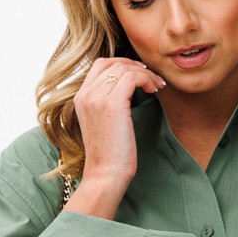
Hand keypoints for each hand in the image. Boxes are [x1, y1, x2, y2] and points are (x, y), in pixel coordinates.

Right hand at [71, 56, 166, 196]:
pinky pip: (132, 77)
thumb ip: (106, 103)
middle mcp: (85, 94)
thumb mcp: (102, 123)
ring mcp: (96, 97)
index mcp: (80, 98)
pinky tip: (154, 90)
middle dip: (134, 65)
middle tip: (150, 76)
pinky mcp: (112, 103)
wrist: (105, 174)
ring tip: (157, 86)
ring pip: (124, 69)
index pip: (100, 66)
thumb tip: (128, 87)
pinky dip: (147, 79)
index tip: (138, 74)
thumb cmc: (109, 155)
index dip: (121, 64)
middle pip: (111, 62)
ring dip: (145, 74)